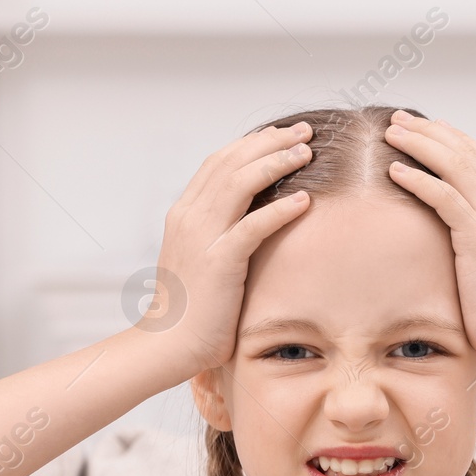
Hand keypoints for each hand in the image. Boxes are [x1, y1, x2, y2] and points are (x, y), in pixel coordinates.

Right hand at [150, 121, 314, 375]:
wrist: (169, 344)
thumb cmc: (191, 309)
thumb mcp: (201, 260)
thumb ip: (218, 235)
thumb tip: (248, 221)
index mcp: (184, 214)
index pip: (218, 163)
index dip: (251, 144)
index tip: (281, 134)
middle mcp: (190, 217)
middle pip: (232, 163)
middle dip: (270, 142)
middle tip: (303, 131)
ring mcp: (202, 237)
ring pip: (241, 183)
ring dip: (277, 163)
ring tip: (307, 153)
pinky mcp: (219, 262)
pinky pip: (253, 226)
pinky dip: (280, 210)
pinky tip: (305, 200)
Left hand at [383, 111, 475, 364]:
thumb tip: (458, 239)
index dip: (453, 138)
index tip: (427, 125)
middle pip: (466, 153)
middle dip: (430, 131)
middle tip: (399, 119)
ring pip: (454, 166)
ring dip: (420, 145)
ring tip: (391, 133)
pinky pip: (444, 198)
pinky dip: (419, 180)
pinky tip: (395, 170)